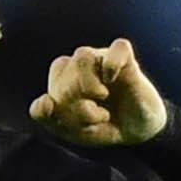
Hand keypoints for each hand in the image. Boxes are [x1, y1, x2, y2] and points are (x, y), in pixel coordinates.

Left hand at [29, 38, 168, 146]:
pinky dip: (112, 64)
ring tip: (101, 98)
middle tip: (93, 119)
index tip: (70, 124)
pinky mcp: (128, 61)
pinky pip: (119, 47)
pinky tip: (112, 80)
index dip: (55, 106)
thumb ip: (47, 118)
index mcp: (63, 80)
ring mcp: (104, 61)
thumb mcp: (70, 130)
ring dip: (88, 83)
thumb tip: (44, 100)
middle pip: (62, 68)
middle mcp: (81, 66)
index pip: (50, 82)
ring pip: (82, 55)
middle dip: (73, 101)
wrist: (136, 133)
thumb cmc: (101, 127)